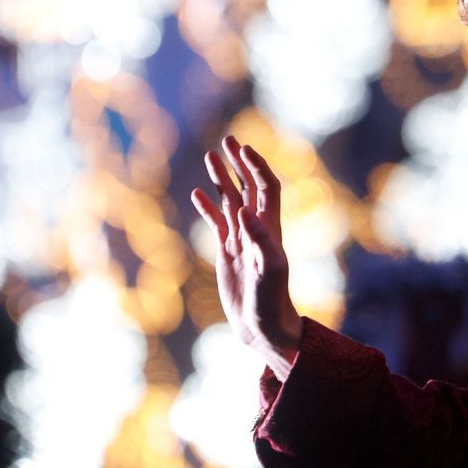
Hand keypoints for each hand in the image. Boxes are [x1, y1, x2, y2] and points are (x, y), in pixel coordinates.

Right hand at [192, 135, 304, 379]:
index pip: (266, 187)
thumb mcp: (268, 270)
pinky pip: (218, 224)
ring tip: (210, 156)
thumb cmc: (271, 301)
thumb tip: (243, 208)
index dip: (256, 167)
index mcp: (270, 229)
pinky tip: (197, 194)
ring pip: (231, 201)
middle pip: (249, 187)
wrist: (264, 328)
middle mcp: (257, 229)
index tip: (243, 148)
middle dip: (239, 163)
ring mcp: (242, 240)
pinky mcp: (229, 254)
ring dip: (222, 179)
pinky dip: (208, 208)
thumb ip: (258, 239)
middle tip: (227, 139)